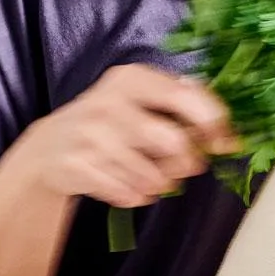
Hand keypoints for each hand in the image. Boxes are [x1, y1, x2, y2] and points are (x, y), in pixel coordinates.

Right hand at [20, 64, 238, 208]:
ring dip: (160, 183)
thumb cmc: (108, 122)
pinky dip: (136, 196)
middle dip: (187, 162)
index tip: (226, 141)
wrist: (48, 147)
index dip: (213, 121)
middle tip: (185, 165)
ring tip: (151, 176)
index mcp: (131, 79)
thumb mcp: (138, 99)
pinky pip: (127, 193)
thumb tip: (225, 131)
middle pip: (173, 142)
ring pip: (152, 176)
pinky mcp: (78, 166)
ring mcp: (91, 136)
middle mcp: (109, 103)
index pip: (184, 96)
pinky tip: (128, 185)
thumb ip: (179, 104)